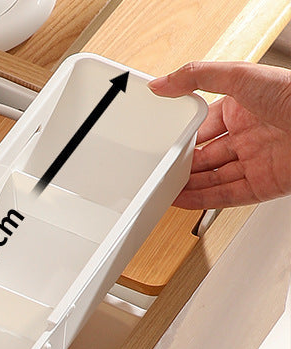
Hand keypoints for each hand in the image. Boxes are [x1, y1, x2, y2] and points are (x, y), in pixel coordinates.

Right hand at [149, 61, 290, 207]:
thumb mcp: (239, 74)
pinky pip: (225, 197)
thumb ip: (197, 76)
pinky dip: (201, 201)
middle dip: (183, 164)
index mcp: (245, 108)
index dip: (185, 136)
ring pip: (213, 179)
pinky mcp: (261, 186)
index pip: (206, 126)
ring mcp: (255, 162)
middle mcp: (251, 136)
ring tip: (163, 188)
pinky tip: (181, 200)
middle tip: (160, 167)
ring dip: (188, 185)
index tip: (164, 142)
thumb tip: (162, 83)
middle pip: (207, 156)